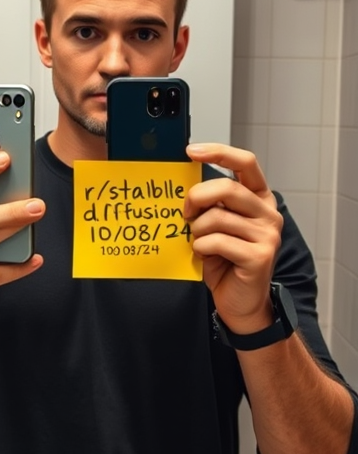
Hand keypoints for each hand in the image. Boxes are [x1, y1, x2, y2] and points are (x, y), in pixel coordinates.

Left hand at [185, 144, 282, 332]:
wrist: (240, 302)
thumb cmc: (225, 262)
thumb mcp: (216, 225)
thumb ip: (210, 204)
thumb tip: (185, 186)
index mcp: (259, 198)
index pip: (246, 163)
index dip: (218, 152)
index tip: (191, 151)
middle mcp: (268, 213)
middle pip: (227, 188)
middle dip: (197, 197)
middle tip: (185, 213)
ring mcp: (267, 235)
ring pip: (218, 217)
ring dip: (198, 230)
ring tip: (198, 242)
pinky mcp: (259, 256)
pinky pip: (217, 241)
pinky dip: (202, 248)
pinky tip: (205, 256)